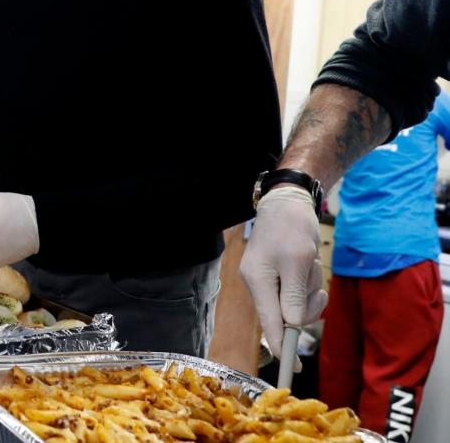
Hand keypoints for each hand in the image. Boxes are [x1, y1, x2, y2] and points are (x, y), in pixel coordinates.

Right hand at [239, 186, 328, 367]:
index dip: (283, 348)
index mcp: (257, 281)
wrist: (287, 203)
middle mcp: (257, 284)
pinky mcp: (277, 276)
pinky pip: (297, 291)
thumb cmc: (291, 228)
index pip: (270, 323)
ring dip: (309, 289)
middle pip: (287, 315)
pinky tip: (306, 264)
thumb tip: (293, 325)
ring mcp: (266, 281)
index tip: (294, 370)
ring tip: (308, 264)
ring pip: (296, 303)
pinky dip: (307, 282)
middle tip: (316, 287)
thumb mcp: (297, 262)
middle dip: (306, 304)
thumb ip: (293, 296)